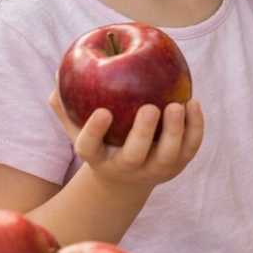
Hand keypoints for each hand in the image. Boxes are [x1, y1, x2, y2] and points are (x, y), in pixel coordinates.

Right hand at [50, 88, 204, 190]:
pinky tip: (193, 102)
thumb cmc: (102, 140)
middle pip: (134, 155)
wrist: (128, 176)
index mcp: (99, 158)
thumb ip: (67, 105)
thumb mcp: (79, 126)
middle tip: (149, 107)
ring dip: (175, 130)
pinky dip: (195, 127)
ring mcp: (155, 168)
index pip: (90, 148)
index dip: (94, 131)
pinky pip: (190, 147)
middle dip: (143, 133)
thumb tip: (58, 77)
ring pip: (168, 154)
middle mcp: (127, 167)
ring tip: (178, 104)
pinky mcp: (179, 164)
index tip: (103, 112)